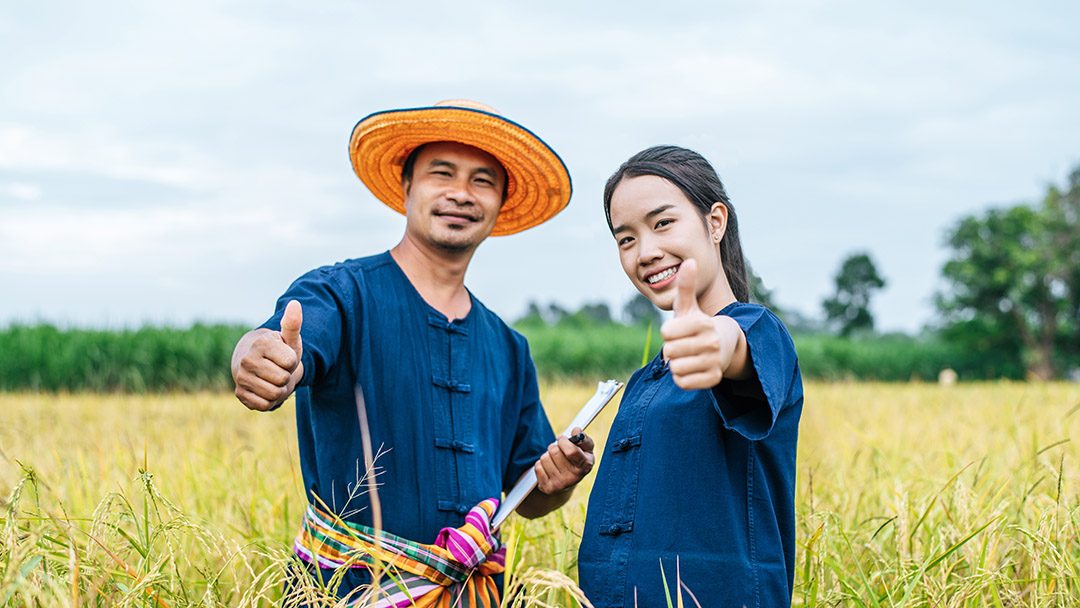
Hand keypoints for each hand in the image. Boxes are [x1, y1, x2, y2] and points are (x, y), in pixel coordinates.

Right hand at [232, 300, 304, 410]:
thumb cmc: (278, 350)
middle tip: (279, 370)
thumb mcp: (288, 339)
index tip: (284, 357)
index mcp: (261, 344)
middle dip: (286, 377)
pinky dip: (270, 401)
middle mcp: (247, 360)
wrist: (257, 363)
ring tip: (273, 379)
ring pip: (274, 394)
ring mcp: (241, 377)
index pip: (291, 362)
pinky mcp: (239, 394)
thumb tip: (295, 303)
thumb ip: (293, 324)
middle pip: (283, 380)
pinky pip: (264, 405)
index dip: (292, 363)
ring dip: (280, 390)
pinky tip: (265, 389)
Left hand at [534, 426, 594, 494]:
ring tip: (555, 461)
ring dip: (548, 455)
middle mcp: (573, 478)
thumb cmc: (578, 459)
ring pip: (544, 458)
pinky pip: (538, 466)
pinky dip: (541, 464)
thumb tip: (576, 431)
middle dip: (555, 447)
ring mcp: (560, 484)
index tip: (562, 439)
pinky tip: (549, 468)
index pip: (571, 451)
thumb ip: (583, 437)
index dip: (564, 441)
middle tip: (559, 451)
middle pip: (554, 452)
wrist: (570, 481)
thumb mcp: (586, 448)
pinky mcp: (548, 488)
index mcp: (585, 466)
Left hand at [660, 259, 740, 389]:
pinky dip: (682, 377)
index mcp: (703, 324)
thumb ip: (686, 286)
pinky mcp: (713, 379)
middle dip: (671, 349)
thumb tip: (690, 261)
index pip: (666, 332)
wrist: (726, 345)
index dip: (668, 332)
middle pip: (669, 351)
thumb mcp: (691, 307)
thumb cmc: (700, 325)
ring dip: (676, 363)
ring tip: (687, 356)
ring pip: (675, 368)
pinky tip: (691, 368)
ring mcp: (714, 362)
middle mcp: (711, 343)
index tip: (678, 331)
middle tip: (682, 345)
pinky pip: (683, 382)